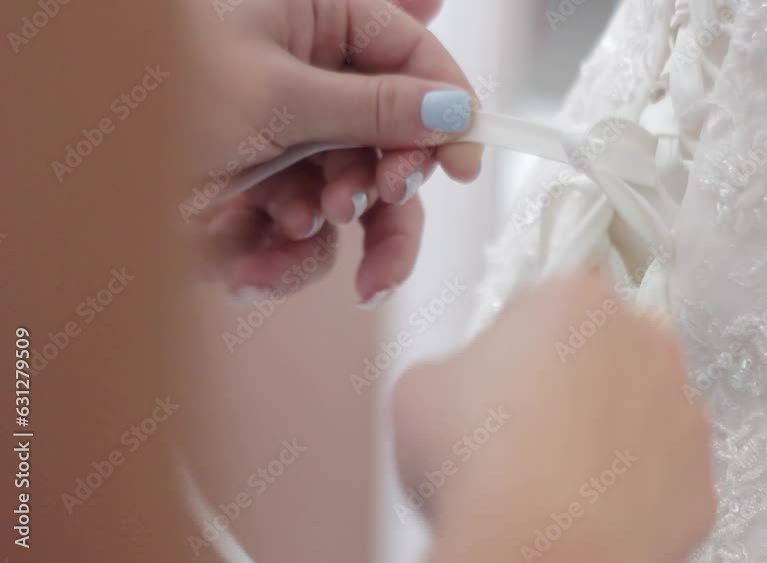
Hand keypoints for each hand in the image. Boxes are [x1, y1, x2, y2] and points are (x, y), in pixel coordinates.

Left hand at [182, 0, 481, 304]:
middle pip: (396, 139)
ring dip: (338, 231)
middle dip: (390, 181)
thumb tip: (453, 112)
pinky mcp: (274, 203)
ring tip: (293, 232)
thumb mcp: (276, 94)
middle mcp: (313, 85)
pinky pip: (313, 243)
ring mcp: (296, 148)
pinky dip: (285, 263)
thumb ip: (375, 106)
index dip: (447, 107)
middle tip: (380, 198)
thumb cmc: (159, 95)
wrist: (77, 184)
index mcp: (316, 23)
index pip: (412, 57)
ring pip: (364, 203)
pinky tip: (246, 270)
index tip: (464, 157)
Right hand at [392, 273, 716, 562]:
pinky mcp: (702, 479)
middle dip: (578, 380)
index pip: (553, 302)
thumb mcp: (420, 390)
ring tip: (561, 479)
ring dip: (613, 432)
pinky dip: (637, 490)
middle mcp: (646, 342)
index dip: (523, 343)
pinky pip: (666, 475)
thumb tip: (474, 386)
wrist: (538, 551)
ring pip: (645, 411)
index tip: (504, 380)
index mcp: (575, 299)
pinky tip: (594, 511)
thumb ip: (459, 365)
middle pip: (609, 349)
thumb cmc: (473, 460)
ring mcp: (684, 412)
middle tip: (530, 430)